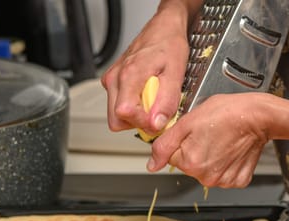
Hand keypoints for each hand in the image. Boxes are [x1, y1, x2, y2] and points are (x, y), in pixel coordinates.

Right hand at [101, 1, 193, 135]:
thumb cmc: (169, 45)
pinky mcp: (112, 81)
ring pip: (116, 115)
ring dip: (135, 115)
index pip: (124, 113)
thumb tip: (156, 124)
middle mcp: (115, 78)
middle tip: (156, 112)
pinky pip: (118, 105)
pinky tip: (146, 95)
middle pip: (116, 120)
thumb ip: (166, 101)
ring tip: (152, 100)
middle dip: (137, 122)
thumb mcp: (176, 73)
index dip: (142, 122)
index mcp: (129, 75)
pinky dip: (133, 106)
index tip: (157, 120)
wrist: (163, 28)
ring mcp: (111, 80)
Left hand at [147, 93, 277, 187]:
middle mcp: (206, 177)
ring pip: (206, 169)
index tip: (195, 132)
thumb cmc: (227, 113)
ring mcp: (223, 181)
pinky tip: (231, 149)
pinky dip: (226, 163)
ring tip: (221, 140)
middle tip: (209, 133)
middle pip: (189, 164)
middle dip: (195, 149)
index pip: (173, 156)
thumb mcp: (187, 122)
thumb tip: (151, 165)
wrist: (258, 116)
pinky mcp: (238, 181)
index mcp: (190, 163)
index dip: (182, 141)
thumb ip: (164, 145)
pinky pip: (224, 174)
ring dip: (211, 156)